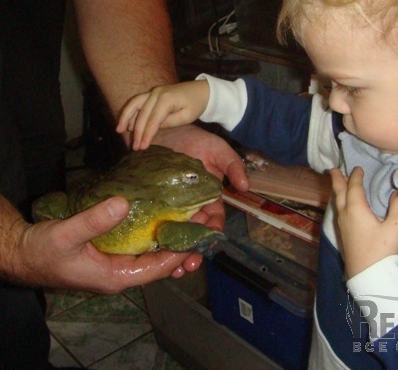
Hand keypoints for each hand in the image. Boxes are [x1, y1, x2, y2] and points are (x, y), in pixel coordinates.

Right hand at [19, 196, 192, 293]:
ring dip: (169, 235)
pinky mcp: (109, 252)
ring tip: (188, 213)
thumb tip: (123, 203)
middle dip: (181, 241)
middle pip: (161, 261)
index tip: (200, 228)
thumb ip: (93, 221)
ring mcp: (115, 263)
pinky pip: (138, 244)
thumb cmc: (40, 251)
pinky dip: (152, 231)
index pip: (159, 267)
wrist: (18, 253)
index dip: (181, 249)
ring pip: (151, 252)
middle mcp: (120, 273)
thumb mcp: (66, 235)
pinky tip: (160, 214)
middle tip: (201, 216)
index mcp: (116, 276)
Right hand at [117, 81, 209, 150]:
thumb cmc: (196, 105)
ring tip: (119, 131)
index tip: (142, 147)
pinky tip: (127, 124)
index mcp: (166, 99)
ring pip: (134, 104)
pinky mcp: (152, 94)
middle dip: (137, 132)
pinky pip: (138, 102)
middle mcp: (157, 93)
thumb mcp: (186, 117)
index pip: (153, 120)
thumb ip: (168, 122)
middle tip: (134, 147)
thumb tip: (152, 129)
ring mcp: (153, 92)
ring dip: (126, 117)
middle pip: (142, 114)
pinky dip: (130, 112)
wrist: (201, 91)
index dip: (147, 134)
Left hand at [148, 124, 248, 272]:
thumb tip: (246, 186)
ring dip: (174, 253)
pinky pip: (154, 226)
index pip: (213, 220)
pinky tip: (151, 254)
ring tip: (172, 269)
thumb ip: (233, 165)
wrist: (157, 127)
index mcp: (207, 196)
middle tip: (187, 267)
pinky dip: (155, 241)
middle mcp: (189, 205)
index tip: (207, 246)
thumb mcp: (216, 149)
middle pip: (193, 234)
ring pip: (175, 235)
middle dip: (192, 252)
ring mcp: (169, 207)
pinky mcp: (151, 205)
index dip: (212, 234)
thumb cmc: (190, 137)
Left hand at [331, 167, 397, 278]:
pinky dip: (339, 200)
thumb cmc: (381, 250)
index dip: (356, 176)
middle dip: (337, 179)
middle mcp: (345, 214)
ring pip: (337, 202)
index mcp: (356, 209)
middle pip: (339, 192)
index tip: (358, 168)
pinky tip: (343, 204)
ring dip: (337, 190)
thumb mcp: (395, 227)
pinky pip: (338, 210)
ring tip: (337, 182)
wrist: (367, 274)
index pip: (354, 187)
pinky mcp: (343, 234)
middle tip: (333, 169)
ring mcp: (342, 224)